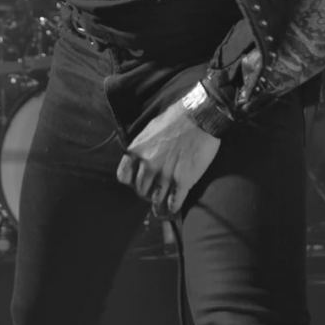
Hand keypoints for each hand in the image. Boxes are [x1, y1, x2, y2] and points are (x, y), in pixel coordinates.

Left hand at [116, 99, 220, 217]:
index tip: (137, 180)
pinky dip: (173, 208)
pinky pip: (173, 203)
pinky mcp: (183, 182)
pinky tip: (174, 207)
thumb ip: (143, 147)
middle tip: (154, 191)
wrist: (201, 116)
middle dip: (147, 192)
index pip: (124, 176)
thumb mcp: (151, 129)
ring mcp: (165, 175)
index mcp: (137, 150)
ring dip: (159, 203)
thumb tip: (141, 158)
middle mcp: (148, 165)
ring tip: (163, 205)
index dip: (131, 180)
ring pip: (156, 200)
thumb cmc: (177, 118)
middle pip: (140, 190)